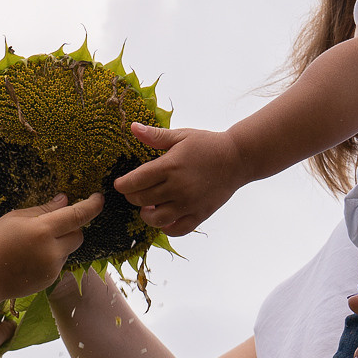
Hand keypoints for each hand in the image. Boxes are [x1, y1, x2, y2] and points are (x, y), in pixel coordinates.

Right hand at [0, 193, 104, 298]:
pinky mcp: (50, 280)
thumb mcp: (14, 218)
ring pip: (68, 249)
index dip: (91, 206)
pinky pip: (58, 263)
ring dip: (59, 244)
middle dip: (71, 228)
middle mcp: (52, 250)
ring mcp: (53, 268)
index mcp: (42, 230)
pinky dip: (50, 257)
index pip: (77, 215)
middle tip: (50, 225)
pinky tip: (29, 259)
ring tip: (31, 246)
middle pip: (78, 234)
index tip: (98, 198)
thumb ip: (43, 210)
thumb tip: (65, 201)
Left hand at [113, 125, 245, 235]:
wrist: (238, 158)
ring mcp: (189, 203)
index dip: (123, 184)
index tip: (120, 184)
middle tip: (134, 192)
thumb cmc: (207, 144)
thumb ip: (155, 136)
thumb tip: (132, 127)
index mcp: (169, 166)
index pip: (135, 181)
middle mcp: (177, 187)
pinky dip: (166, 228)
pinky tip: (164, 219)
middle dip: (132, 197)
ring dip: (146, 215)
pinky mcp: (200, 214)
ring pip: (156, 219)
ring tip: (147, 207)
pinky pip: (178, 230)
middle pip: (142, 200)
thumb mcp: (181, 136)